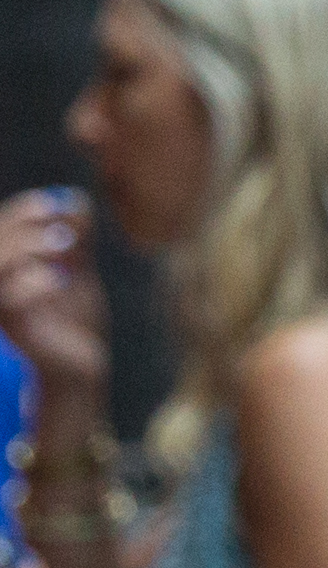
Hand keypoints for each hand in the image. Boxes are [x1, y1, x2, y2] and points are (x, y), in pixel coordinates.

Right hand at [0, 186, 104, 423]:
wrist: (80, 366)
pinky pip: (9, 303)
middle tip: (62, 229)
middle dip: (24, 225)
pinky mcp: (15, 330)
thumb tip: (78, 202)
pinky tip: (59, 280)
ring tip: (62, 246)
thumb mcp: (77, 273)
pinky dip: (33, 284)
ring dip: (26, 248)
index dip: (21, 211)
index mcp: (7, 269)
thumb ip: (76, 242)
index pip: (1, 228)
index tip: (53, 205)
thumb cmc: (73, 320)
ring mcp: (1, 309)